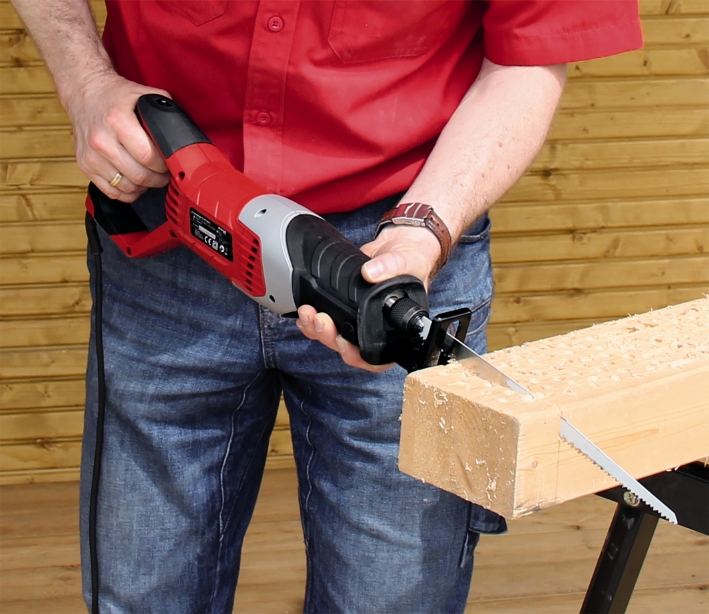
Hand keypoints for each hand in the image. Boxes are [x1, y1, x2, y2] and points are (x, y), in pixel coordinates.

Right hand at [63, 70, 170, 201]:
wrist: (84, 92)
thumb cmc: (115, 95)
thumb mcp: (144, 96)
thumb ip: (165, 114)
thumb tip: (182, 136)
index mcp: (117, 121)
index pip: (148, 157)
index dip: (164, 166)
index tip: (170, 163)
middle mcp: (101, 140)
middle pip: (139, 176)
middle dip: (158, 179)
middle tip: (165, 173)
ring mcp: (91, 156)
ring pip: (127, 187)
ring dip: (145, 186)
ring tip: (151, 175)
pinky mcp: (85, 166)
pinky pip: (112, 192)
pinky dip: (128, 192)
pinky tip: (135, 182)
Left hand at [295, 225, 441, 370]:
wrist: (397, 247)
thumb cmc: (412, 261)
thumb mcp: (409, 261)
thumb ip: (393, 266)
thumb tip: (369, 273)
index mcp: (395, 329)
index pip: (377, 358)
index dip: (358, 357)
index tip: (343, 343)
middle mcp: (375, 329)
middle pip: (349, 349)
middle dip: (329, 338)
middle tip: (320, 320)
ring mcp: (357, 320)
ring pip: (334, 338)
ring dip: (317, 330)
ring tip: (308, 313)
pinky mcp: (344, 308)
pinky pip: (327, 322)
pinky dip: (312, 321)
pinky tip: (304, 314)